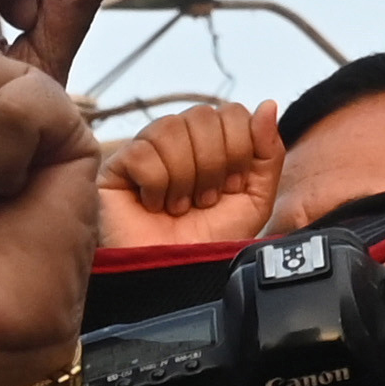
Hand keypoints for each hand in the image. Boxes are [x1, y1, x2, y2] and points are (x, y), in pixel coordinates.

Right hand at [100, 98, 279, 250]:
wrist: (176, 280)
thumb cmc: (210, 244)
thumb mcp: (254, 200)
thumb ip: (267, 153)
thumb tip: (267, 105)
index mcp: (211, 142)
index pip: (230, 112)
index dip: (237, 149)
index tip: (230, 188)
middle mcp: (178, 140)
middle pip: (203, 116)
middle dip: (213, 165)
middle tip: (205, 201)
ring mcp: (146, 150)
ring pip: (171, 128)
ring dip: (184, 177)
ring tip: (179, 207)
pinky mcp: (117, 167)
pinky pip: (143, 152)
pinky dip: (156, 186)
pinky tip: (153, 206)